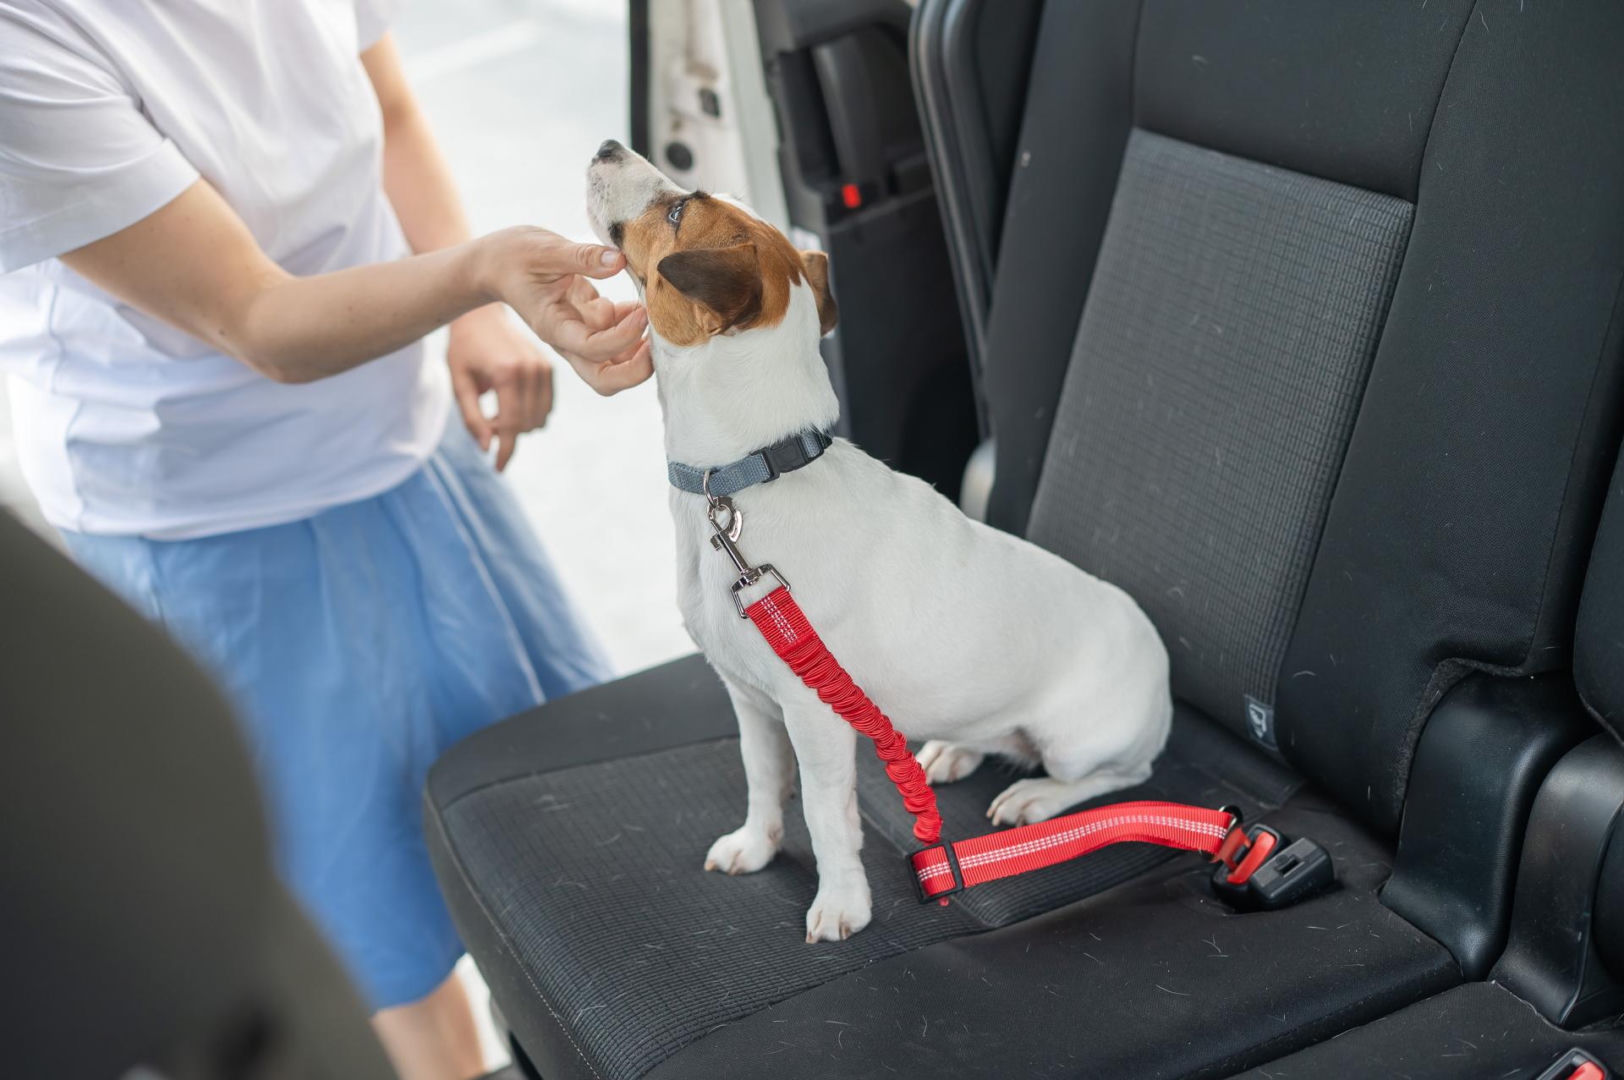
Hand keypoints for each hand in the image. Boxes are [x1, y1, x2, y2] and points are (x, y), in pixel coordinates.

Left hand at [447, 304, 554, 470]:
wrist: (482, 315)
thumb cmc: (464, 349)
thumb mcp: (459, 383)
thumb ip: (472, 417)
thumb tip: (487, 448)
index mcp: (507, 373)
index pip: (512, 425)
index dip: (505, 451)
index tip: (497, 469)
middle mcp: (531, 371)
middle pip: (527, 425)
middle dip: (506, 434)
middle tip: (486, 422)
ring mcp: (544, 368)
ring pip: (540, 419)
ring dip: (519, 425)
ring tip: (497, 410)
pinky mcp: (550, 368)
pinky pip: (546, 408)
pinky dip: (530, 414)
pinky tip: (512, 402)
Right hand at [479, 227, 652, 395]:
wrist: (496, 265)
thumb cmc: (514, 256)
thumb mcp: (546, 249)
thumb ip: (582, 256)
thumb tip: (619, 261)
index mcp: (553, 327)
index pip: (593, 349)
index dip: (622, 337)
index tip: (642, 312)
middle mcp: (568, 341)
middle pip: (605, 379)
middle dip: (636, 369)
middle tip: (657, 340)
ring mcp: (579, 336)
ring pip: (614, 364)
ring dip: (638, 349)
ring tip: (649, 313)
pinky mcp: (588, 325)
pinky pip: (617, 339)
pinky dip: (631, 326)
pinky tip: (635, 303)